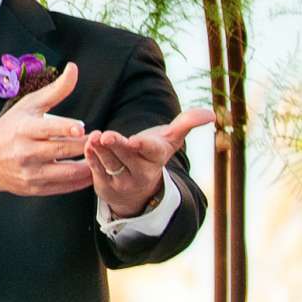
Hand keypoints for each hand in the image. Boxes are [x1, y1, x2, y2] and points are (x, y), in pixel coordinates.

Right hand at [0, 61, 91, 201]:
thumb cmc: (8, 129)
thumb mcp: (28, 106)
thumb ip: (55, 90)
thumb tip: (73, 69)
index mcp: (24, 129)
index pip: (48, 128)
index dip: (67, 128)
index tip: (82, 128)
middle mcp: (25, 152)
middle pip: (63, 150)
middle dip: (86, 145)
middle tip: (102, 139)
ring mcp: (30, 173)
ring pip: (67, 172)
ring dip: (88, 165)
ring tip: (100, 156)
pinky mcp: (33, 189)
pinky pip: (64, 187)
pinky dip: (80, 181)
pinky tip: (90, 171)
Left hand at [84, 108, 213, 217]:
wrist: (138, 187)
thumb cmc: (153, 153)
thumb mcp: (171, 139)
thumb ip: (187, 123)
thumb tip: (212, 114)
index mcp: (156, 158)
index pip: (152, 152)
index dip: (144, 146)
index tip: (136, 141)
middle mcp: (141, 172)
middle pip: (127, 157)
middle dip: (117, 146)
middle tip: (107, 135)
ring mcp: (122, 180)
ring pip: (110, 164)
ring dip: (100, 150)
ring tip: (95, 137)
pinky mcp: (105, 185)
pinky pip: (96, 170)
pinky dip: (91, 157)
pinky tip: (88, 144)